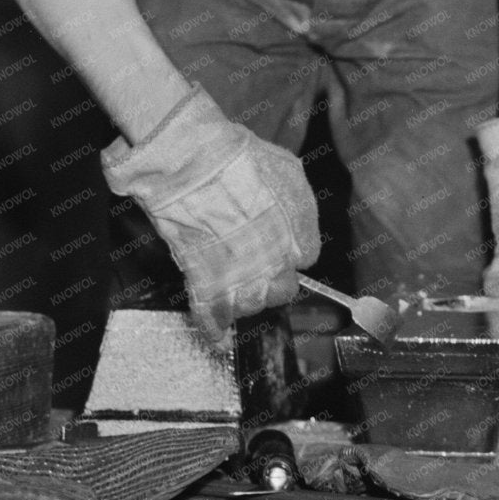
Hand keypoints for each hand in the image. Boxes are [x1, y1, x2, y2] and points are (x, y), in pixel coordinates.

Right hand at [101, 84, 319, 344]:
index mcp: (297, 236)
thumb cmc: (242, 160)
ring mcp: (239, 275)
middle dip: (274, 283)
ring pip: (251, 306)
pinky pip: (212, 316)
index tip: (282, 249)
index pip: (305, 260)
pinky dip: (214, 330)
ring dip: (247, 301)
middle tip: (259, 270)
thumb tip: (302, 243)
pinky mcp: (203, 281)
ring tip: (237, 290)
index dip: (292, 254)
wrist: (193, 162)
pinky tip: (218, 340)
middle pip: (282, 291)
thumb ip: (301, 212)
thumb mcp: (289, 174)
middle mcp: (274, 263)